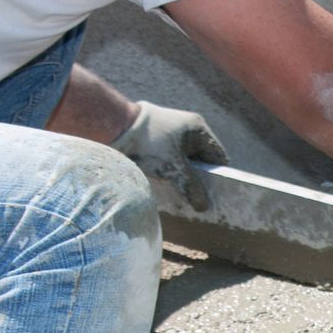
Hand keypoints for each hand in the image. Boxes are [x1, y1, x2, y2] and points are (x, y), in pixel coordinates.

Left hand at [111, 101, 228, 211]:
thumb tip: (204, 207)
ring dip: (182, 174)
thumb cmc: (148, 145)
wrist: (114, 127)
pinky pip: (170, 155)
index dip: (217, 177)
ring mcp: (171, 129)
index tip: (212, 195)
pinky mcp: (156, 135)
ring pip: (185, 158)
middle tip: (194, 196)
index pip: (218, 157)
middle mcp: (187, 126)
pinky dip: (169, 168)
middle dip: (198, 177)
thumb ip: (192, 188)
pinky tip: (164, 181)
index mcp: (198, 128)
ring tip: (178, 191)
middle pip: (201, 159)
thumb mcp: (173, 169)